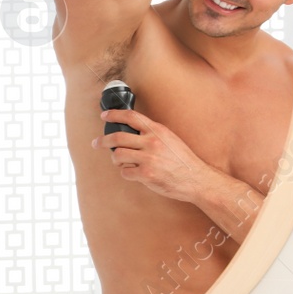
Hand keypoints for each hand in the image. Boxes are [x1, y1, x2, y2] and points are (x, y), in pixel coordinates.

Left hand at [94, 108, 208, 203]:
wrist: (195, 178)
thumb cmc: (182, 160)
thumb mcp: (170, 139)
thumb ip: (152, 134)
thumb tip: (131, 132)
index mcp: (157, 131)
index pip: (131, 117)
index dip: (114, 115)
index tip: (104, 116)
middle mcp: (152, 142)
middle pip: (117, 137)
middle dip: (103, 141)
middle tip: (97, 143)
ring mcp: (148, 159)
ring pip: (118, 155)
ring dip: (116, 159)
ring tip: (122, 162)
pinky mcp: (146, 174)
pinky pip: (125, 172)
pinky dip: (126, 172)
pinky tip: (134, 173)